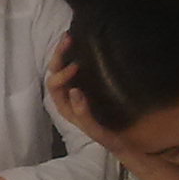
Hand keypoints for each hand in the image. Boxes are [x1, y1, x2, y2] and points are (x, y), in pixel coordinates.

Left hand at [45, 38, 128, 154]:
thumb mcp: (97, 130)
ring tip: (70, 36)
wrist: (124, 143)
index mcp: (65, 106)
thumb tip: (74, 90)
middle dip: (59, 55)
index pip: (55, 86)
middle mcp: (67, 97)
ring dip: (64, 52)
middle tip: (68, 38)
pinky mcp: (88, 86)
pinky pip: (76, 69)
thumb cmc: (109, 137)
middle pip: (55, 72)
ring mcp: (76, 90)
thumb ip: (83, 113)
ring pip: (63, 68)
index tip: (76, 66)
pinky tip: (82, 45)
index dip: (62, 75)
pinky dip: (76, 56)